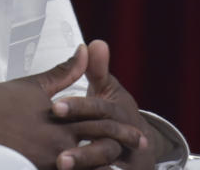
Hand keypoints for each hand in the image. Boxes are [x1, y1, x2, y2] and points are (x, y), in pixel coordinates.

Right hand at [0, 45, 144, 168]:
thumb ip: (65, 71)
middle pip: (96, 150)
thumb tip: (85, 49)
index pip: (99, 124)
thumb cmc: (1, 100)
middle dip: (117, 154)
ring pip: (80, 168)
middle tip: (137, 154)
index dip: (120, 130)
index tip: (138, 134)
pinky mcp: (31, 169)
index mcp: (62, 119)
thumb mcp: (36, 85)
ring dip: (97, 167)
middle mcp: (57, 142)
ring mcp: (45, 160)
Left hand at [51, 40, 158, 169]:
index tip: (55, 107)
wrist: (144, 145)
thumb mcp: (109, 90)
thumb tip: (94, 43)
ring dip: (88, 169)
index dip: (78, 108)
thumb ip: (98, 70)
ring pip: (108, 167)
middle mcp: (126, 139)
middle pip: (106, 146)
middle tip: (59, 158)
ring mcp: (126, 162)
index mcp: (119, 114)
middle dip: (83, 152)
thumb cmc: (118, 113)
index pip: (99, 110)